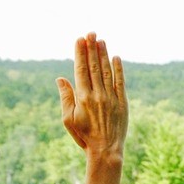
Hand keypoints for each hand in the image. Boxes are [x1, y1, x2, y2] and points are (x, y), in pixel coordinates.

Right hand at [56, 33, 127, 156]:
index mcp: (82, 98)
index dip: (80, 53)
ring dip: (104, 54)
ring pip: (107, 71)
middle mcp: (97, 95)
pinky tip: (116, 58)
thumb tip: (60, 78)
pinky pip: (120, 82)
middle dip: (92, 48)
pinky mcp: (122, 103)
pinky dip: (118, 69)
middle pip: (94, 66)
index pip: (81, 70)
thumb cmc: (84, 136)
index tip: (79, 40)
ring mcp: (111, 98)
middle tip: (91, 33)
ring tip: (101, 40)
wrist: (105, 151)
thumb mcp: (68, 119)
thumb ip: (65, 97)